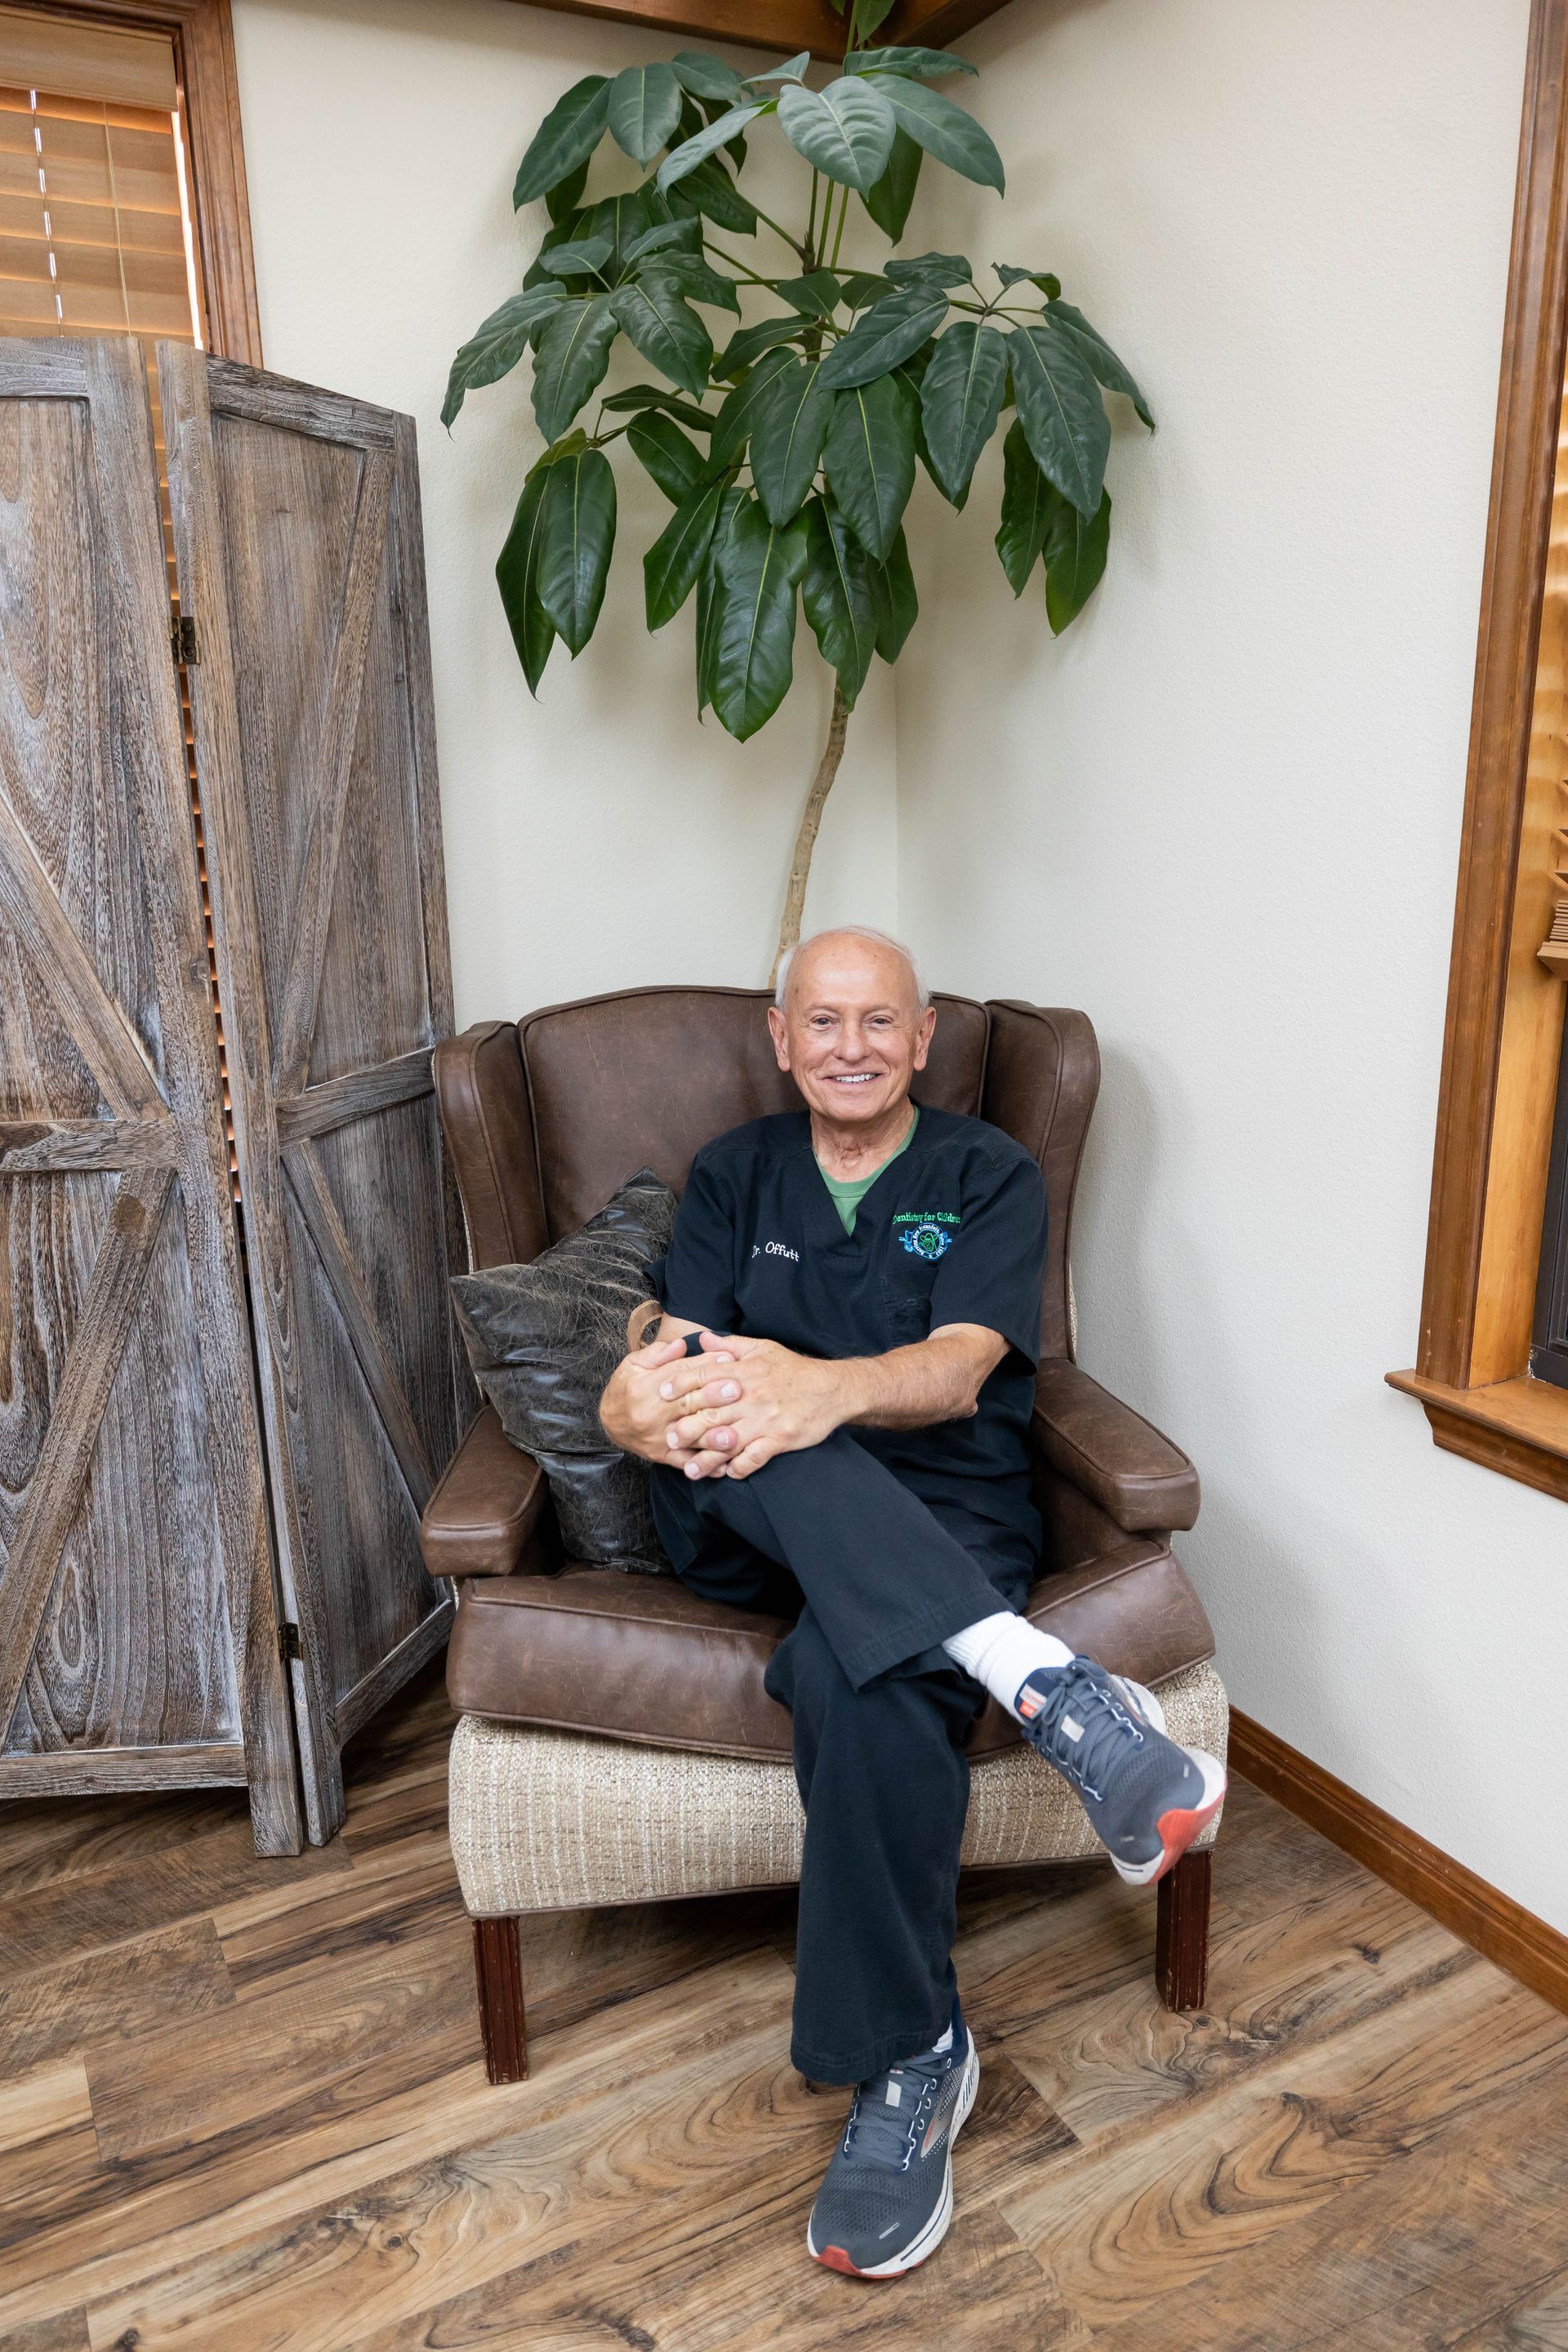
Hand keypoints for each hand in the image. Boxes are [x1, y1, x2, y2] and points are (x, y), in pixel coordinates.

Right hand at [598, 1332, 737, 1467]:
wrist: (609, 1423)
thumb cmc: (626, 1388)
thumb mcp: (634, 1364)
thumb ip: (658, 1353)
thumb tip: (681, 1344)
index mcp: (645, 1387)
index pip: (680, 1374)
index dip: (705, 1365)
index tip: (728, 1359)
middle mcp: (652, 1413)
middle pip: (687, 1403)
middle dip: (713, 1396)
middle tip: (737, 1389)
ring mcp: (659, 1436)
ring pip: (689, 1435)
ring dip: (712, 1435)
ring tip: (734, 1432)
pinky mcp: (662, 1455)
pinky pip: (686, 1461)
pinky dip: (706, 1464)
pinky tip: (725, 1464)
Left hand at [662, 1331, 851, 1479]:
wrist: (833, 1389)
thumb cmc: (794, 1369)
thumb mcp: (763, 1349)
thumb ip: (730, 1346)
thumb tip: (700, 1339)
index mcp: (745, 1371)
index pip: (705, 1375)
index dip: (681, 1383)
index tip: (662, 1393)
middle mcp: (752, 1396)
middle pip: (711, 1413)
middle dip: (687, 1428)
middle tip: (668, 1438)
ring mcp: (766, 1419)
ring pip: (728, 1441)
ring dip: (707, 1458)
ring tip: (690, 1469)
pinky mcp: (781, 1439)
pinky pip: (755, 1457)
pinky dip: (740, 1467)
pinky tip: (728, 1472)